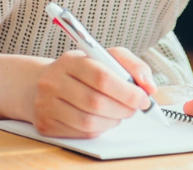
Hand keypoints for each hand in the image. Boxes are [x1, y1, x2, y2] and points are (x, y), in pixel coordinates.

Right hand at [30, 47, 157, 137]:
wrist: (43, 84)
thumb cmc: (83, 70)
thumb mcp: (106, 57)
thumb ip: (132, 66)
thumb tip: (149, 87)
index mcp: (71, 60)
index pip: (102, 77)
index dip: (127, 91)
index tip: (144, 97)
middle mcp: (53, 82)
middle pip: (96, 102)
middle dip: (124, 108)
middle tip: (135, 107)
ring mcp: (46, 105)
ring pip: (89, 121)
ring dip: (113, 120)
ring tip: (120, 112)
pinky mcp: (45, 125)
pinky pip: (81, 133)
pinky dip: (100, 128)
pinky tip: (104, 119)